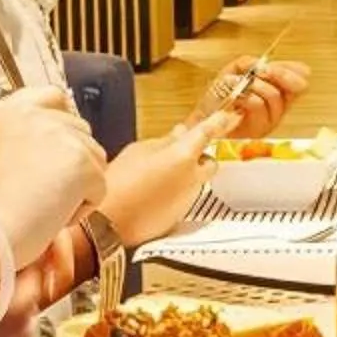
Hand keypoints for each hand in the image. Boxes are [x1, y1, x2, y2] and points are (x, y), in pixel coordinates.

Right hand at [0, 87, 107, 270]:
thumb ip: (6, 142)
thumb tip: (29, 153)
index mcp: (8, 110)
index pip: (53, 97)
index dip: (63, 122)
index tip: (59, 149)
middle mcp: (35, 114)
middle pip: (80, 131)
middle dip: (73, 163)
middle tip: (46, 194)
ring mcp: (61, 134)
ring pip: (94, 160)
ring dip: (78, 188)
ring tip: (42, 209)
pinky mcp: (81, 162)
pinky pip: (98, 189)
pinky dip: (81, 211)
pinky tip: (50, 220)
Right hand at [99, 124, 219, 247]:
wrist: (108, 221)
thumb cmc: (118, 184)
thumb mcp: (138, 151)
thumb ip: (164, 141)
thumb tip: (178, 135)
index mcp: (183, 156)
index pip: (208, 132)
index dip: (220, 122)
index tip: (228, 116)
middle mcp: (192, 178)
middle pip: (209, 162)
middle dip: (199, 157)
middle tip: (179, 153)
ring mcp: (188, 198)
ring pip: (197, 180)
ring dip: (185, 175)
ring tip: (156, 175)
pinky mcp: (180, 215)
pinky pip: (184, 197)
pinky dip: (175, 192)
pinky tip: (153, 192)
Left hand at [206, 54, 310, 139]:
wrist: (204, 117)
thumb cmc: (219, 96)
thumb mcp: (233, 71)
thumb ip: (248, 63)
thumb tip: (259, 63)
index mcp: (279, 89)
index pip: (302, 76)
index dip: (292, 69)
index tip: (272, 65)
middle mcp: (281, 105)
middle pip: (300, 86)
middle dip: (280, 74)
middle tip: (262, 71)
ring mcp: (272, 118)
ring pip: (275, 95)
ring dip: (256, 85)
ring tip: (241, 86)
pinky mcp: (261, 128)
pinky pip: (259, 105)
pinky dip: (246, 96)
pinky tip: (236, 97)